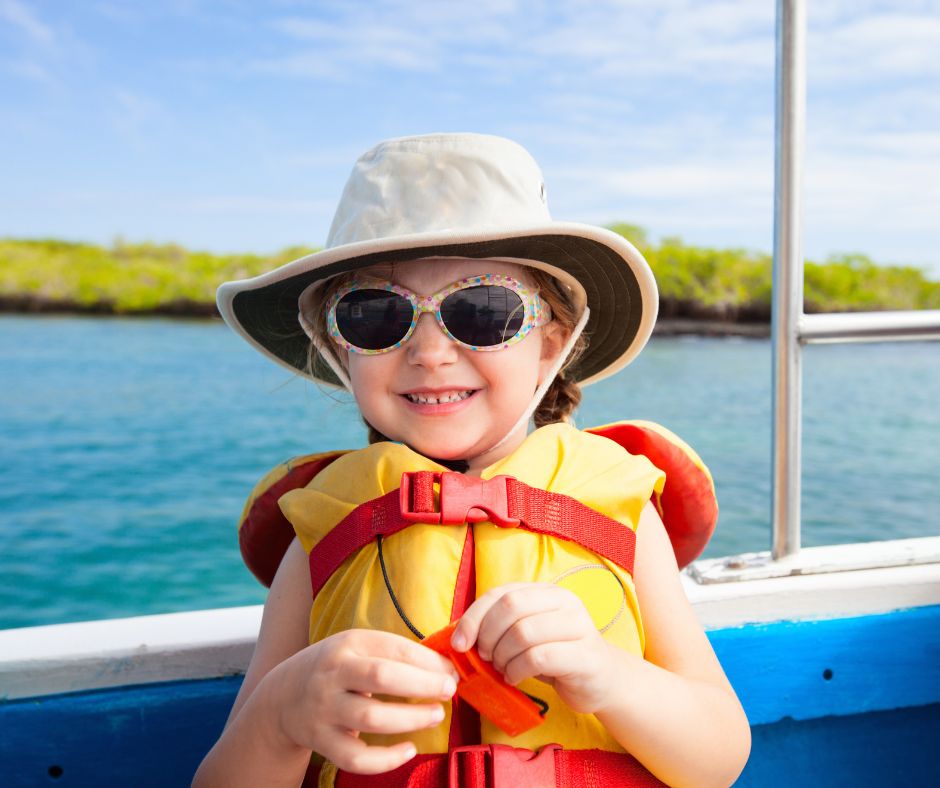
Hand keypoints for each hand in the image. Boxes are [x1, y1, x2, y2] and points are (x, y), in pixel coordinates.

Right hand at [265, 629, 457, 773]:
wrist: (283, 695)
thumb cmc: (336, 668)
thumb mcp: (358, 647)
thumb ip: (395, 654)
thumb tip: (445, 667)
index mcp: (348, 644)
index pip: (395, 648)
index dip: (428, 661)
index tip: (451, 671)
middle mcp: (333, 673)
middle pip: (382, 677)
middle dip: (423, 684)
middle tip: (448, 691)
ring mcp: (325, 708)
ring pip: (371, 717)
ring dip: (410, 718)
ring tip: (436, 715)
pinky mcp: (321, 741)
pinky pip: (356, 757)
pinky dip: (386, 759)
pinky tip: (409, 749)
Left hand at [450, 582, 618, 714]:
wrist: (601, 681)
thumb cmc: (555, 656)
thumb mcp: (526, 635)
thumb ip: (500, 627)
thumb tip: (459, 636)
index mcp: (546, 591)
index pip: (501, 593)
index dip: (474, 617)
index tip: (460, 643)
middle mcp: (564, 601)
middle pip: (511, 607)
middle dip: (488, 635)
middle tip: (484, 657)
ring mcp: (579, 626)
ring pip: (523, 632)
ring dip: (502, 656)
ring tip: (502, 669)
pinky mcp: (585, 655)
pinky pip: (539, 657)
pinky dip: (518, 670)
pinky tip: (515, 678)